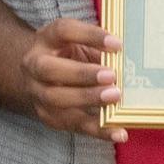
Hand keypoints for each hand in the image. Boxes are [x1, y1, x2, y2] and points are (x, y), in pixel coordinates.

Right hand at [19, 17, 126, 143]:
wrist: (36, 76)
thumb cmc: (66, 54)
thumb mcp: (78, 42)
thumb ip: (98, 48)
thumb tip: (128, 58)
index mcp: (46, 39)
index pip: (64, 31)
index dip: (90, 35)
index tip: (117, 43)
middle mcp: (35, 65)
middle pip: (50, 69)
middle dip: (82, 73)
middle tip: (111, 75)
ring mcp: (37, 92)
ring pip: (57, 99)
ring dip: (88, 99)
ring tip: (114, 99)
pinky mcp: (48, 116)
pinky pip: (73, 124)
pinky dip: (98, 130)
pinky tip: (118, 132)